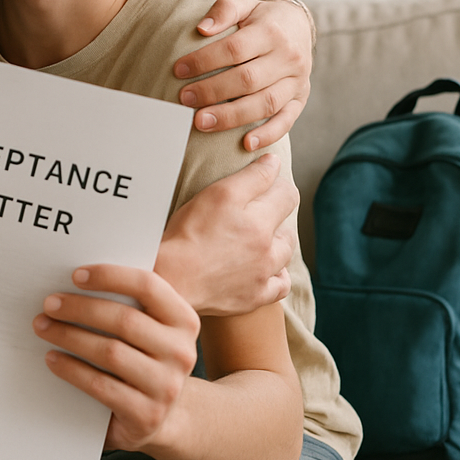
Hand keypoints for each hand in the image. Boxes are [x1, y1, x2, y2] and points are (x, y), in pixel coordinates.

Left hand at [33, 265, 199, 452]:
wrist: (158, 417)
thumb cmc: (141, 357)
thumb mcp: (147, 327)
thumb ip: (127, 301)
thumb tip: (77, 275)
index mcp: (183, 320)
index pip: (148, 286)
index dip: (110, 276)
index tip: (75, 275)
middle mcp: (181, 352)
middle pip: (124, 320)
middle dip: (80, 308)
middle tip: (49, 304)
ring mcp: (166, 387)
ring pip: (111, 352)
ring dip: (70, 336)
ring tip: (43, 327)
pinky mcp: (146, 415)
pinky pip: (100, 386)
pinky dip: (71, 369)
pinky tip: (52, 358)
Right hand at [154, 154, 297, 316]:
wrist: (171, 279)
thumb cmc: (188, 235)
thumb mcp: (217, 194)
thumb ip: (252, 177)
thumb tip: (275, 162)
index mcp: (261, 221)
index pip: (288, 194)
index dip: (276, 184)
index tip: (262, 183)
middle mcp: (268, 250)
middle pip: (287, 226)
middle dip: (274, 216)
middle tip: (249, 214)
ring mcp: (264, 276)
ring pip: (285, 254)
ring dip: (275, 245)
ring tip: (253, 240)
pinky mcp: (255, 297)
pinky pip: (279, 285)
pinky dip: (275, 275)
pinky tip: (261, 267)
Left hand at [173, 0, 312, 149]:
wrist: (299, 26)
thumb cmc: (261, 18)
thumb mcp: (244, 4)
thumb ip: (224, 10)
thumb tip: (201, 28)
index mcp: (271, 32)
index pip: (234, 49)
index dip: (205, 61)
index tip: (178, 70)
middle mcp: (288, 58)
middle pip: (248, 79)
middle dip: (212, 91)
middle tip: (184, 99)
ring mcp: (296, 81)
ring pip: (265, 103)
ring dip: (232, 116)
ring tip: (201, 122)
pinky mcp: (300, 100)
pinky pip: (286, 121)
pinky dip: (267, 134)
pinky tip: (245, 144)